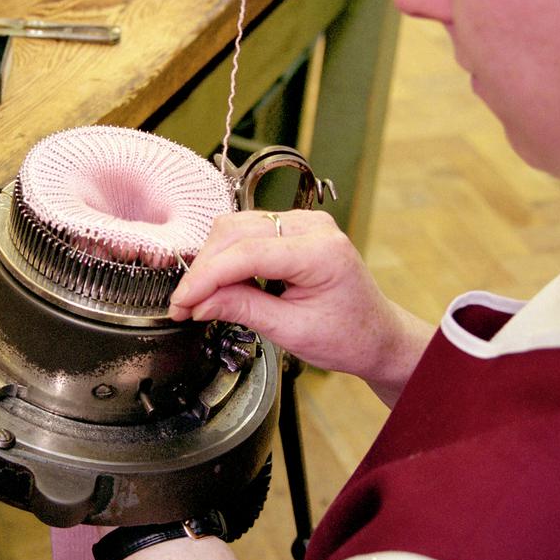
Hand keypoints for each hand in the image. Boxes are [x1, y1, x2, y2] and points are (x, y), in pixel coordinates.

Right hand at [168, 209, 432, 405]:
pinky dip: (225, 256)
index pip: (247, 253)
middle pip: (235, 232)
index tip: (182, 302)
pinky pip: (246, 232)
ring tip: (199, 298)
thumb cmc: (348, 336)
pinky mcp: (293, 228)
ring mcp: (303, 222)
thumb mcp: (292, 331)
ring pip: (235, 227)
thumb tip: (199, 302)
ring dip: (211, 261)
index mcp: (321, 251)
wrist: (378, 335)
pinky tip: (218, 283)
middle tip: (184, 305)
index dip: (207, 277)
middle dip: (204, 269)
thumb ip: (243, 309)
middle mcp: (312, 226)